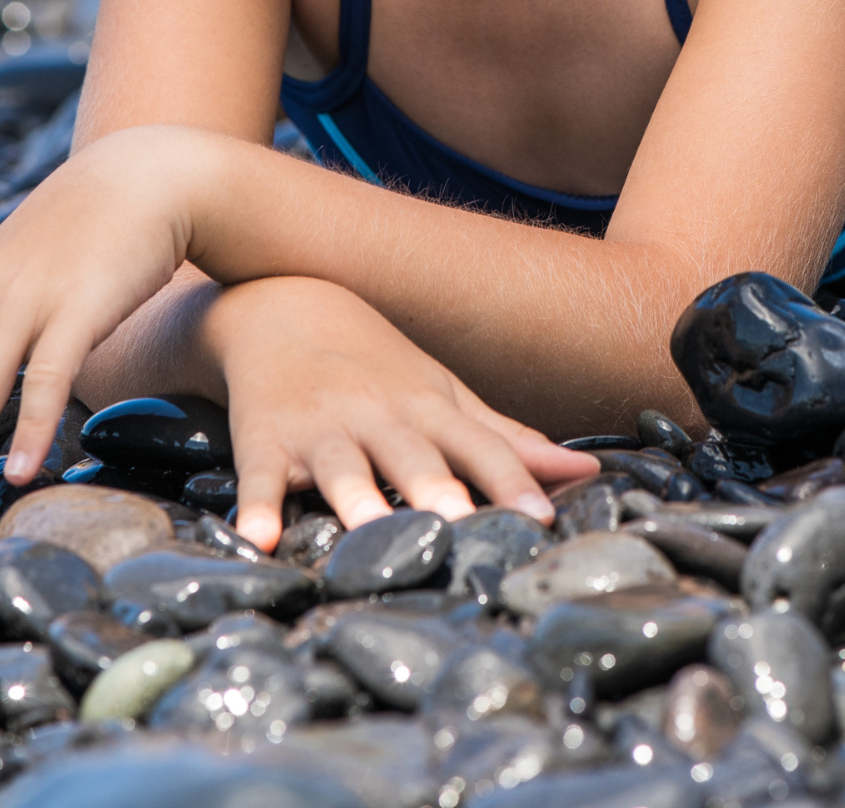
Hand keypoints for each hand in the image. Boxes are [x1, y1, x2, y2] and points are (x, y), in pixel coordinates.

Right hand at [207, 276, 598, 551]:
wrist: (280, 303)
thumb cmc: (377, 366)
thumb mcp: (443, 394)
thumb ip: (508, 440)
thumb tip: (588, 472)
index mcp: (429, 409)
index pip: (479, 446)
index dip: (511, 479)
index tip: (543, 517)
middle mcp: (379, 415)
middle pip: (412, 454)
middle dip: (436, 488)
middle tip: (460, 523)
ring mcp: (319, 427)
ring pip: (341, 465)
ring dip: (354, 497)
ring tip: (367, 531)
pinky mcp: (264, 438)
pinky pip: (260, 475)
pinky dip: (256, 506)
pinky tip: (256, 539)